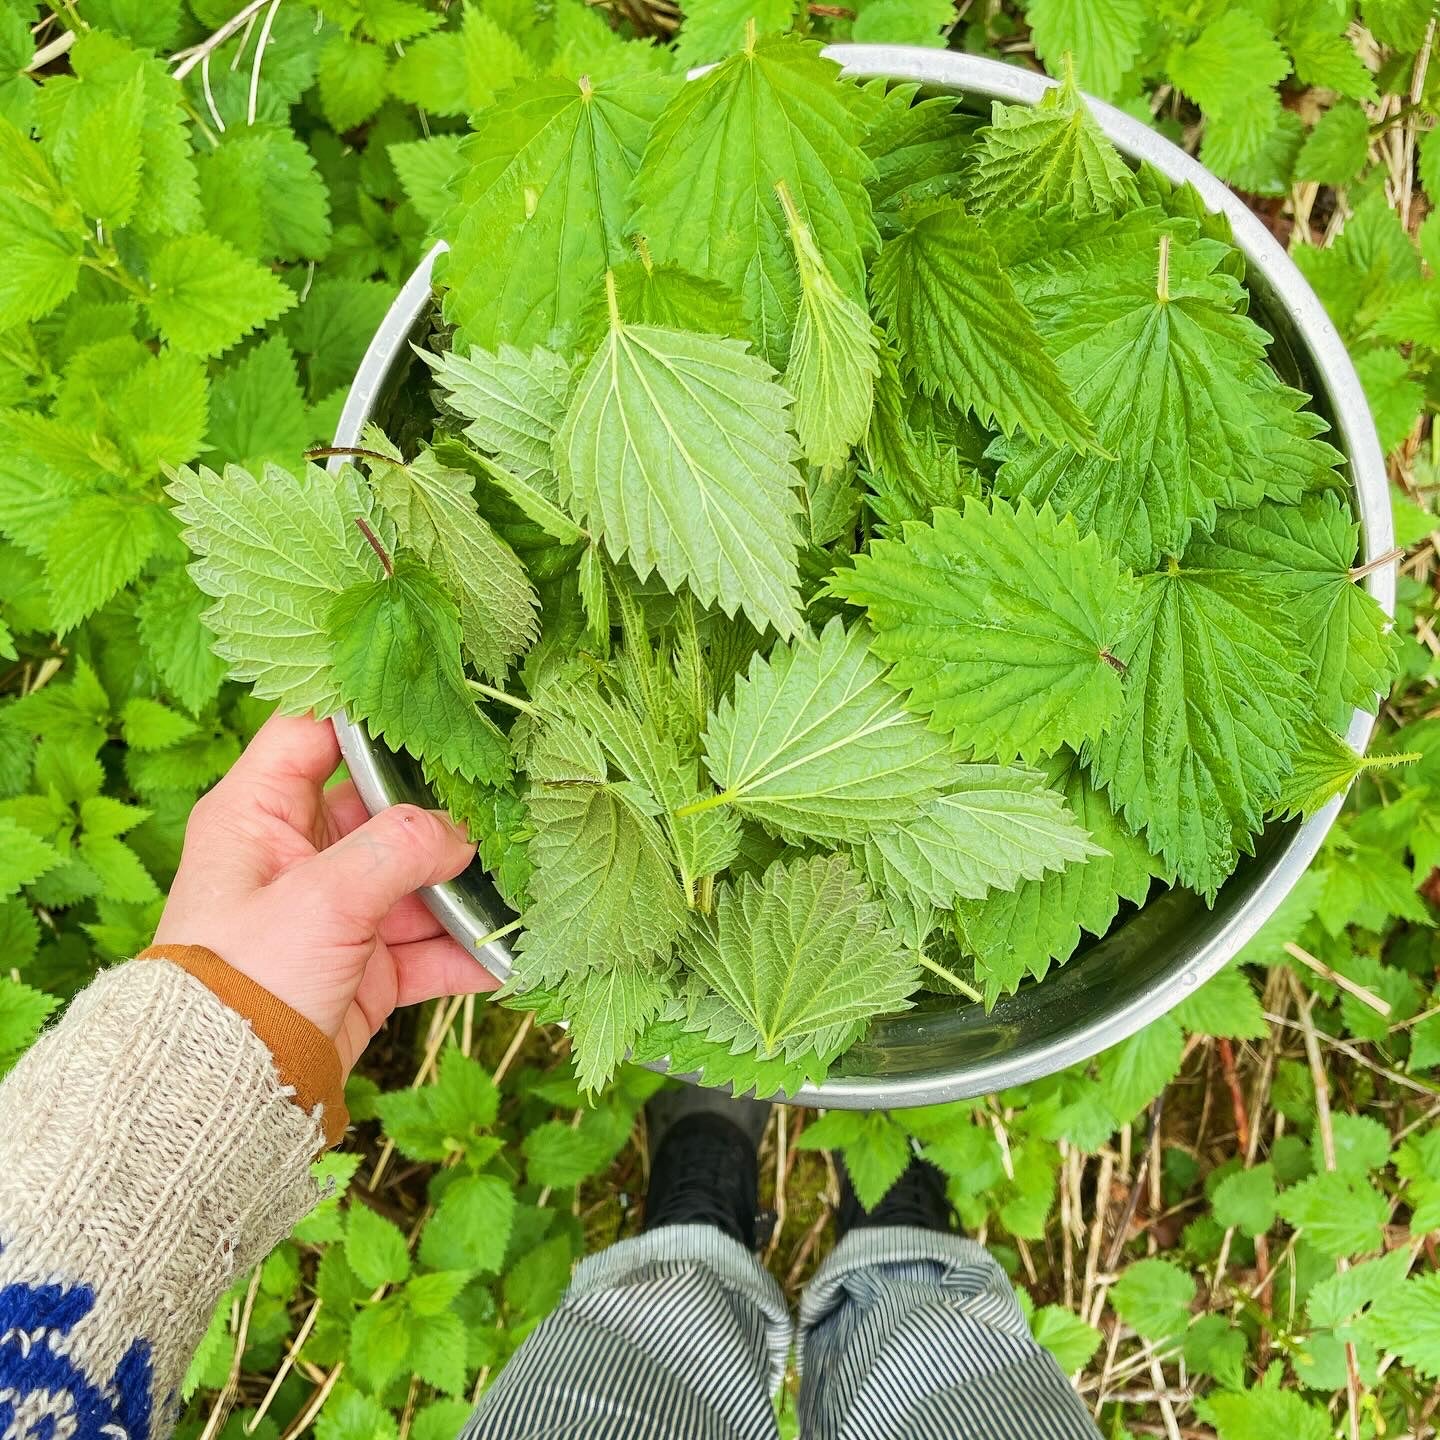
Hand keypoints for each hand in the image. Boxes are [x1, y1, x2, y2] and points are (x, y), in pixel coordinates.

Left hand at [153, 712, 495, 1075]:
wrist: (224, 1094)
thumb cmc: (244, 980)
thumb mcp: (322, 897)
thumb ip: (399, 848)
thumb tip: (461, 832)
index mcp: (257, 815)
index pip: (313, 732)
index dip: (368, 712)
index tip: (435, 700)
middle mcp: (297, 856)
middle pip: (383, 808)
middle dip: (445, 808)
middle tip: (506, 789)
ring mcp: (334, 913)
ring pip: (415, 880)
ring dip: (467, 885)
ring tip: (526, 872)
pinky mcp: (363, 968)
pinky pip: (427, 948)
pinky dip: (467, 951)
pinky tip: (513, 950)